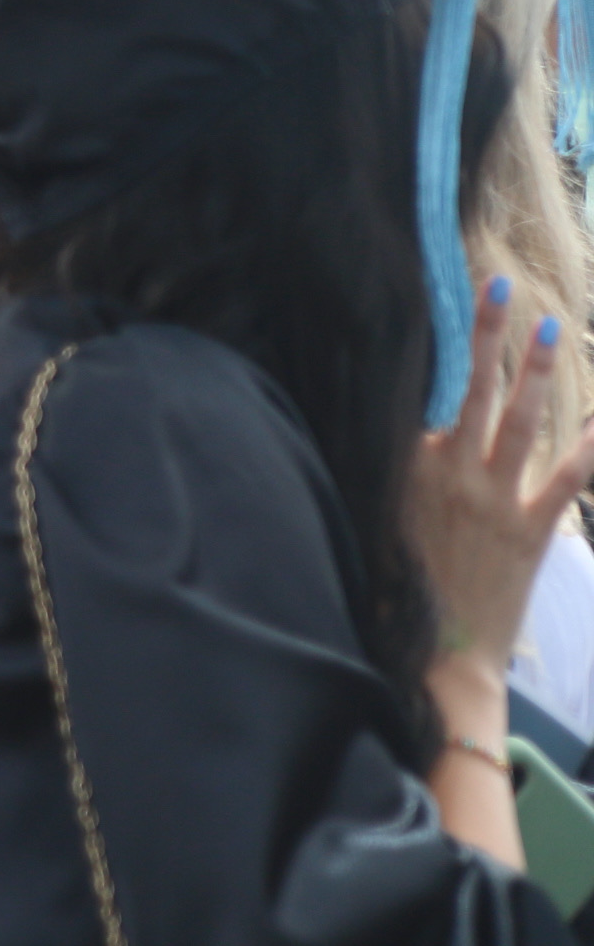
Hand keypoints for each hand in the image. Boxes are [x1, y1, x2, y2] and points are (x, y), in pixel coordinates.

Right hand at [408, 277, 593, 709]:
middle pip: (470, 392)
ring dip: (535, 371)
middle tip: (500, 288)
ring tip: (549, 328)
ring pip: (520, 420)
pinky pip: (570, 475)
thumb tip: (384, 437)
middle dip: (486, 336)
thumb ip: (384, 481)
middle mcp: (449, 476)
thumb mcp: (373, 528)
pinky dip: (593, 444)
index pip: (419, 400)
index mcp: (403, 473)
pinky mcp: (533, 528)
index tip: (432, 310)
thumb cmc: (399, 597)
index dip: (428, 354)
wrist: (441, 658)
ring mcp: (494, 499)